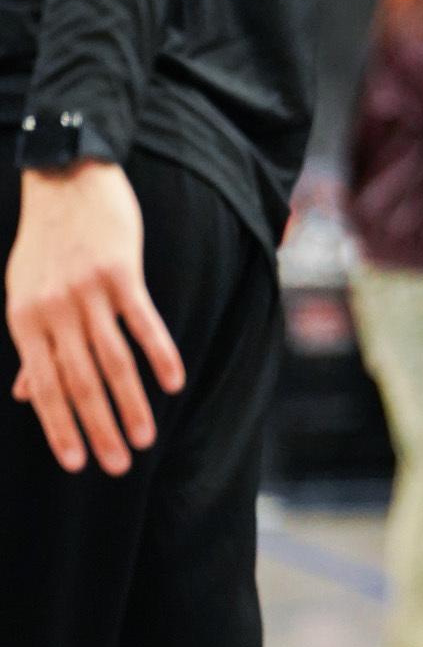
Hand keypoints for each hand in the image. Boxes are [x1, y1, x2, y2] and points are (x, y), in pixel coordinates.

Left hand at [6, 163, 184, 474]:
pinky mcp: (122, 273)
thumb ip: (33, 344)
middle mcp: (54, 312)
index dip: (60, 429)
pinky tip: (173, 383)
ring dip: (131, 404)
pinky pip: (144, 324)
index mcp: (24, 322)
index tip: (77, 464)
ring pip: (113, 362)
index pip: (45, 389)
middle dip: (99, 429)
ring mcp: (89, 293)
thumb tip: (27, 396)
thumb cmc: (45, 242)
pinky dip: (160, 356)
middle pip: (80, 383)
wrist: (66, 180)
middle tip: (118, 466)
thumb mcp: (24, 292)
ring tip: (146, 438)